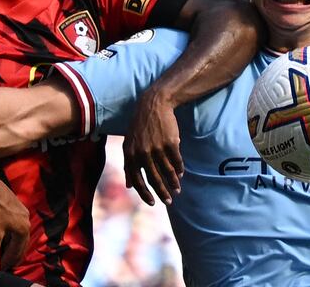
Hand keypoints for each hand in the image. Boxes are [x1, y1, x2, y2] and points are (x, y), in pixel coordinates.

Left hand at [0, 174, 29, 270]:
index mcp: (24, 229)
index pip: (17, 252)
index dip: (8, 262)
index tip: (0, 268)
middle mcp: (26, 221)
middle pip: (20, 244)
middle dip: (12, 255)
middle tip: (4, 264)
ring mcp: (22, 212)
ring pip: (17, 234)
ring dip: (11, 244)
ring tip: (3, 252)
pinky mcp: (15, 205)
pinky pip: (15, 225)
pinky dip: (9, 234)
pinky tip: (2, 235)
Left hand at [123, 90, 181, 205]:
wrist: (153, 105)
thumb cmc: (139, 126)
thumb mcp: (128, 144)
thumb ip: (128, 165)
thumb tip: (128, 186)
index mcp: (130, 154)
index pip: (137, 180)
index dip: (145, 194)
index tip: (152, 203)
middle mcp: (143, 153)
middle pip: (154, 179)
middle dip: (162, 193)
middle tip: (169, 201)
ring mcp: (157, 148)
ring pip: (167, 172)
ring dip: (173, 183)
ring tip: (177, 189)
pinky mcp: (170, 143)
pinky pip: (177, 161)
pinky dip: (179, 169)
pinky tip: (181, 174)